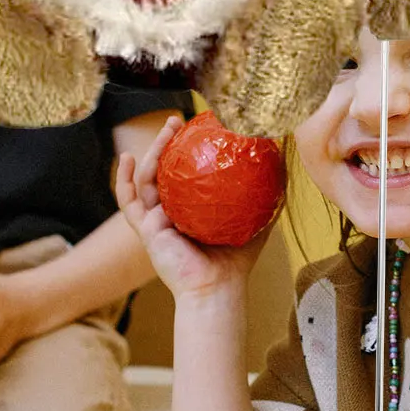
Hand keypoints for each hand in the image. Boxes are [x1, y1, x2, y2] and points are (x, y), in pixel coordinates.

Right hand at [114, 118, 270, 301]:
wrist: (218, 289)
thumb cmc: (235, 263)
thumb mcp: (255, 223)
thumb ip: (266, 198)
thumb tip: (285, 167)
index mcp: (191, 209)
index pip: (184, 173)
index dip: (186, 150)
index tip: (197, 127)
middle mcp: (171, 212)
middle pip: (164, 169)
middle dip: (167, 142)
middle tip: (178, 120)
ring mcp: (155, 220)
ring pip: (147, 178)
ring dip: (152, 150)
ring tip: (166, 129)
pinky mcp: (145, 230)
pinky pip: (128, 201)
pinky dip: (123, 180)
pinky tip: (126, 158)